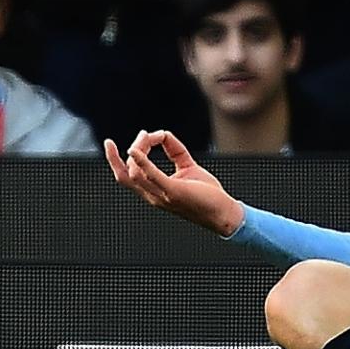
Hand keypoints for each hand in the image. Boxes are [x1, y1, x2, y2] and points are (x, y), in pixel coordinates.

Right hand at [105, 128, 245, 235]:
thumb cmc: (207, 194)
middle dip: (130, 150)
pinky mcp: (173, 192)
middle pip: (125, 173)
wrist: (224, 214)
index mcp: (153, 192)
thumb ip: (175, 150)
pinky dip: (141, 161)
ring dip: (138, 149)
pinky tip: (134, 149)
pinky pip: (151, 176)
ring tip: (147, 135)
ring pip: (133, 174)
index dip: (126, 155)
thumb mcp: (188, 166)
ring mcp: (161, 195)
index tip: (144, 135)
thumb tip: (164, 134)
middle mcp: (153, 196)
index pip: (127, 175)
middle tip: (143, 134)